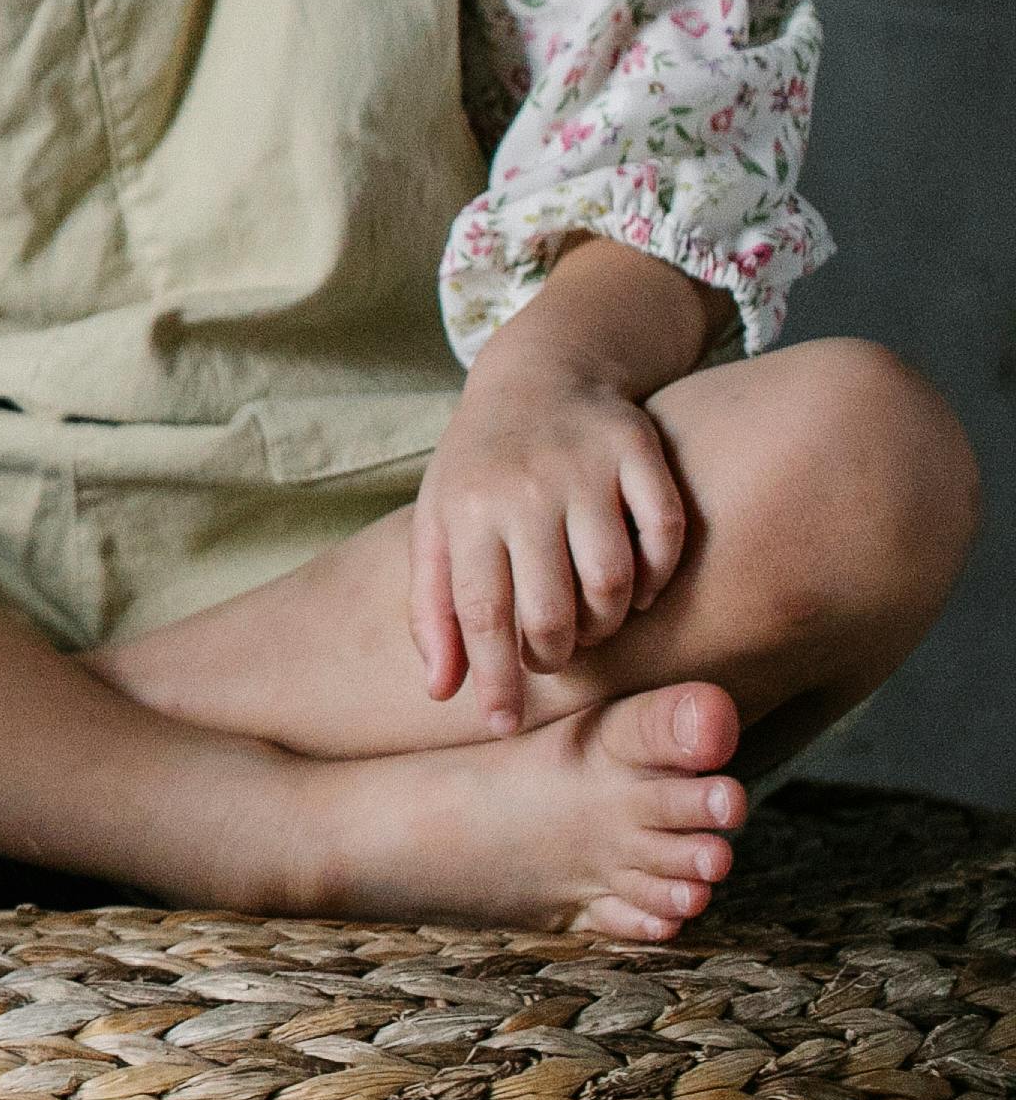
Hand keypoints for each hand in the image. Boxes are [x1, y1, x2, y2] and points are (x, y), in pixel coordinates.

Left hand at [410, 350, 695, 732]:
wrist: (537, 375)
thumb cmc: (479, 471)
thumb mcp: (438, 527)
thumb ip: (434, 609)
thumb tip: (442, 692)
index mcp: (465, 511)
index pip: (480, 615)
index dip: (494, 679)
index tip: (502, 725)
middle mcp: (523, 489)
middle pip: (551, 609)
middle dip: (553, 654)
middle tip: (552, 656)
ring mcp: (584, 468)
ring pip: (612, 581)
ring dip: (608, 623)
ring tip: (592, 623)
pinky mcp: (639, 450)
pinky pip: (665, 536)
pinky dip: (659, 576)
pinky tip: (639, 586)